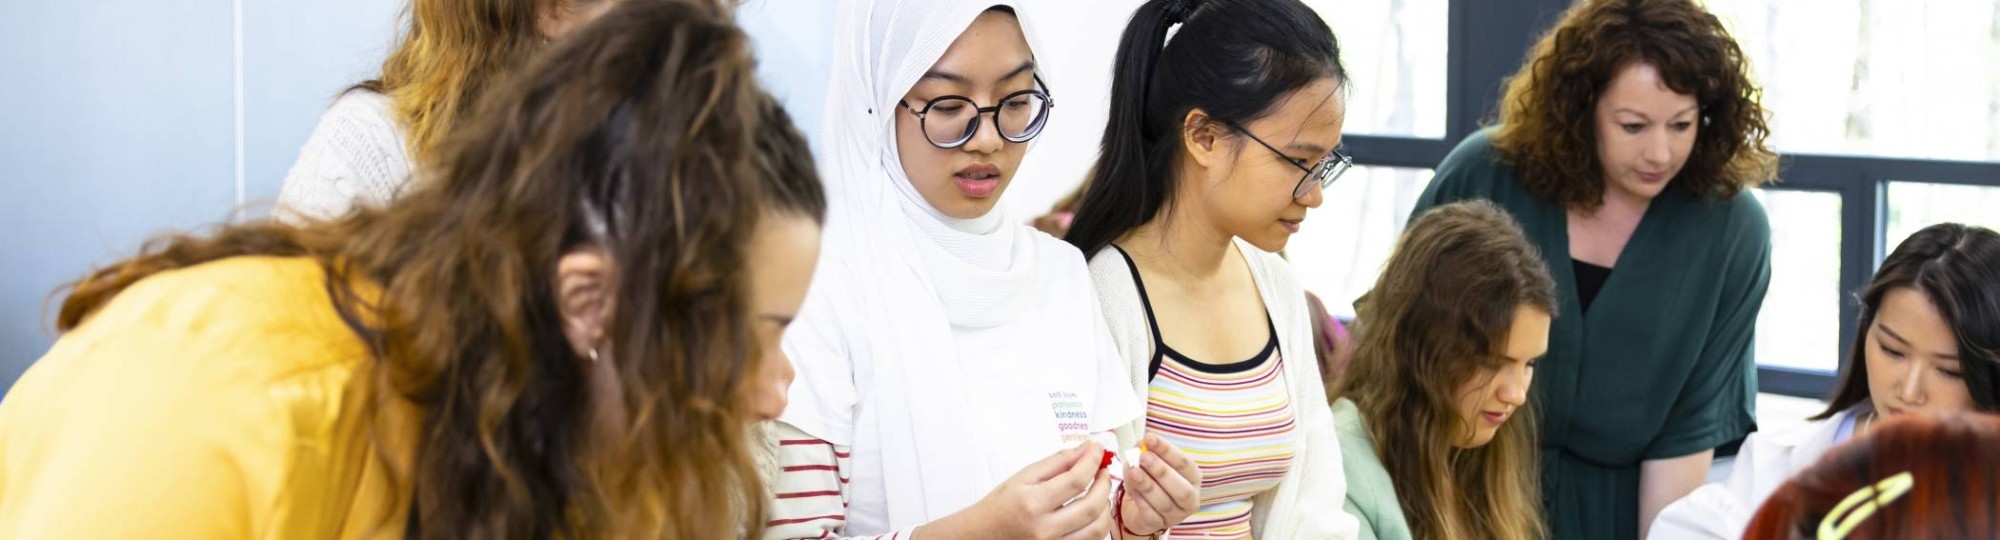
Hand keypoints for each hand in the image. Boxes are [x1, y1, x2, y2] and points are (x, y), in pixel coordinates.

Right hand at [918, 441, 1115, 539]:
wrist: (983, 534)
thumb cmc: (1000, 506)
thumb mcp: (1023, 477)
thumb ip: (1057, 462)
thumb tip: (1085, 450)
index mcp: (1032, 503)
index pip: (1076, 480)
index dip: (1092, 461)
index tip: (1098, 450)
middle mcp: (1044, 529)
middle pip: (1092, 506)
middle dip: (1104, 484)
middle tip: (1103, 471)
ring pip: (1097, 529)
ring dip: (1105, 507)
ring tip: (1100, 492)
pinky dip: (1098, 525)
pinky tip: (1092, 511)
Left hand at [1116, 434, 1201, 537]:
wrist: (1139, 505)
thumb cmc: (1149, 479)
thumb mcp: (1146, 462)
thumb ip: (1145, 451)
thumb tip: (1140, 443)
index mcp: (1193, 477)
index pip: (1184, 463)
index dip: (1167, 450)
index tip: (1149, 438)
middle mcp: (1189, 498)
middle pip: (1181, 488)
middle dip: (1161, 470)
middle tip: (1143, 456)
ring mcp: (1176, 514)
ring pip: (1165, 502)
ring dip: (1148, 485)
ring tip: (1134, 472)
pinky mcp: (1160, 524)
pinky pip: (1151, 515)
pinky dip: (1141, 501)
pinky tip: (1132, 490)